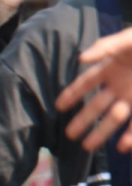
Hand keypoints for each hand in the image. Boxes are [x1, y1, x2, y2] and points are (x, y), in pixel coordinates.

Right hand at [58, 29, 131, 151]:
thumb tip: (81, 59)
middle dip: (84, 120)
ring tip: (88, 146)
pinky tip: (123, 146)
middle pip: (97, 105)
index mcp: (112, 68)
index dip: (73, 93)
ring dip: (102, 132)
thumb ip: (107, 46)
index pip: (87, 83)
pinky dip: (130, 135)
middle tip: (71, 135)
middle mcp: (120, 85)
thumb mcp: (129, 39)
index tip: (59, 106)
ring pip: (115, 117)